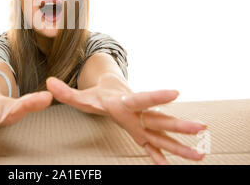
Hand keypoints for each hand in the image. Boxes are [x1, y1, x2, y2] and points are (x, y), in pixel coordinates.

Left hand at [46, 75, 207, 164]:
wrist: (113, 90)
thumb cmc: (97, 95)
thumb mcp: (80, 95)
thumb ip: (64, 91)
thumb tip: (47, 83)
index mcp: (125, 103)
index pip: (142, 98)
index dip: (157, 95)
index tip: (176, 92)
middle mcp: (138, 114)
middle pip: (160, 119)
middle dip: (180, 124)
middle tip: (201, 128)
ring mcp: (143, 124)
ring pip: (164, 134)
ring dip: (181, 144)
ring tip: (202, 154)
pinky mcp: (143, 133)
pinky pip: (155, 146)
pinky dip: (164, 157)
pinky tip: (177, 167)